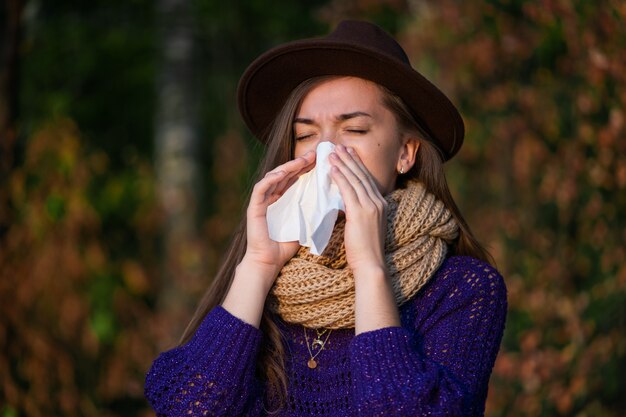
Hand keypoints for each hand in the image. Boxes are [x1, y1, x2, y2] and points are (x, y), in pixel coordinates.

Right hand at [243, 150, 315, 283]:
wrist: (269, 262)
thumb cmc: (285, 247)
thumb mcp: (304, 225)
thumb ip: (313, 213)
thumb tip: (333, 205)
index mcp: (282, 200)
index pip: (295, 179)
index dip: (307, 168)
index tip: (321, 160)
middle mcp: (271, 197)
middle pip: (285, 174)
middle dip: (300, 163)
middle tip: (314, 153)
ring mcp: (261, 201)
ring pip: (274, 177)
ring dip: (288, 167)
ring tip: (302, 160)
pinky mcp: (254, 207)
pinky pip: (261, 188)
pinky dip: (271, 179)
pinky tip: (282, 172)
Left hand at [328, 144, 386, 274]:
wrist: (371, 264)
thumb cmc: (365, 250)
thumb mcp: (365, 227)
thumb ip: (358, 213)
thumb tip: (346, 204)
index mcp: (381, 205)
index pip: (367, 180)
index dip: (357, 165)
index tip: (349, 154)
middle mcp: (378, 202)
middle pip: (362, 175)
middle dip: (350, 159)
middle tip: (339, 146)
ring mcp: (371, 206)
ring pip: (355, 179)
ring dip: (343, 164)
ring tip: (333, 153)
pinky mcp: (361, 212)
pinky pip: (348, 190)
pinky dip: (341, 177)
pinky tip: (333, 168)